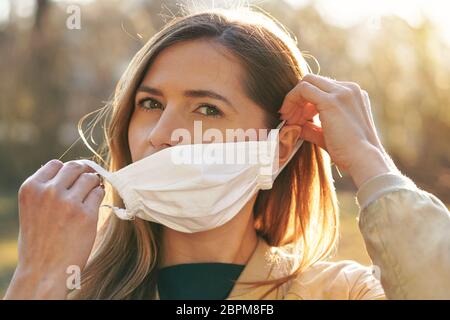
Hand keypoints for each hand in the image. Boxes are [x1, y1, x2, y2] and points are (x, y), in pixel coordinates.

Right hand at [4, 159, 104, 298]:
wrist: (43, 271)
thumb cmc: (39, 242)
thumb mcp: (32, 209)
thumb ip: (46, 190)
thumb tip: (73, 173)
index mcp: (31, 188)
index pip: (56, 164)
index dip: (67, 171)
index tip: (74, 178)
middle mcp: (48, 191)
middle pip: (75, 167)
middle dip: (83, 173)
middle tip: (88, 183)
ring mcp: (68, 202)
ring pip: (89, 178)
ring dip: (93, 184)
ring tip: (91, 195)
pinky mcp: (86, 214)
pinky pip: (99, 193)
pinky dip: (99, 196)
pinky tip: (93, 206)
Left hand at [279, 73, 398, 187]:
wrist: (363, 160)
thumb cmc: (349, 153)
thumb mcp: (328, 135)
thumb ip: (313, 127)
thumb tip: (295, 125)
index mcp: (353, 95)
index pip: (322, 88)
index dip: (305, 102)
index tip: (296, 119)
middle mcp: (349, 89)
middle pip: (313, 81)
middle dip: (297, 99)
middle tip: (289, 118)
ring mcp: (342, 92)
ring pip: (307, 82)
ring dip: (293, 100)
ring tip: (289, 120)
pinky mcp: (331, 100)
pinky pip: (303, 89)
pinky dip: (291, 101)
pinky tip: (290, 118)